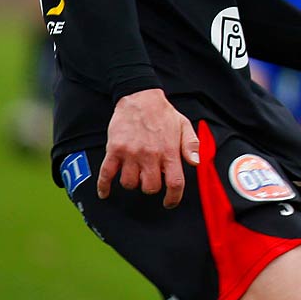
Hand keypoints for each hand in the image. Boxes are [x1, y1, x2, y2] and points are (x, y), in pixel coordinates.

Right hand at [98, 88, 199, 207]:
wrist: (140, 97)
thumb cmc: (163, 114)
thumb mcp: (184, 126)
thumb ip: (191, 146)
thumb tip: (196, 163)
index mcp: (169, 151)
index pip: (174, 183)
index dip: (173, 197)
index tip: (170, 202)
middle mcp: (150, 155)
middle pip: (150, 188)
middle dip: (151, 187)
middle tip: (151, 178)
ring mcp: (131, 153)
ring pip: (129, 183)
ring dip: (132, 183)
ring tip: (135, 173)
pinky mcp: (114, 150)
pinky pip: (106, 174)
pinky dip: (104, 186)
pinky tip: (105, 192)